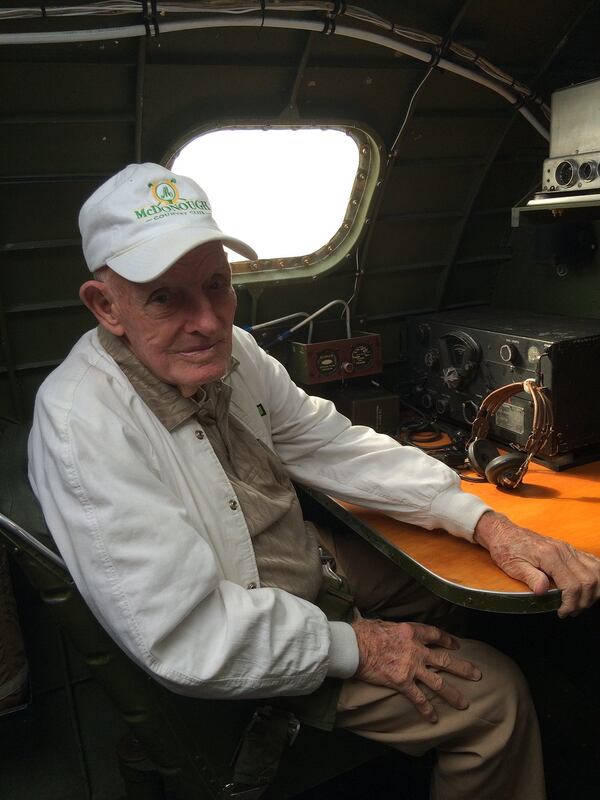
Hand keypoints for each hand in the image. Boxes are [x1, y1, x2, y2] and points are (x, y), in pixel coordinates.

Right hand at [351, 617, 480, 722]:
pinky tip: (433, 718)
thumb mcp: (385, 623)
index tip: (456, 644)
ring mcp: (410, 666)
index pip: (435, 634)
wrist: (354, 646)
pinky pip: (418, 698)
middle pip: (444, 659)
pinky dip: (427, 709)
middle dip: (462, 668)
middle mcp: (415, 649)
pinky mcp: (402, 682)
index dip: (448, 640)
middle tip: (477, 674)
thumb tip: (394, 631)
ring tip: (464, 703)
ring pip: (438, 682)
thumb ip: (396, 630)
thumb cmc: (364, 632)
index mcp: (411, 631)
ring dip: (452, 693)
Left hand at [474, 510, 599, 617]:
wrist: (504, 532)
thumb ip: (530, 577)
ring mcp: (568, 549)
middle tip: (570, 611)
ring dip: (593, 591)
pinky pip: (592, 562)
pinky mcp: (569, 550)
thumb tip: (542, 591)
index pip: (573, 584)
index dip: (571, 603)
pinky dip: (595, 577)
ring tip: (579, 603)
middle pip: (589, 580)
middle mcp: (564, 551)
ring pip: (596, 571)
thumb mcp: (513, 566)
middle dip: (583, 601)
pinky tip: (587, 589)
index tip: (562, 612)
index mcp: (550, 555)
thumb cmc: (506, 548)